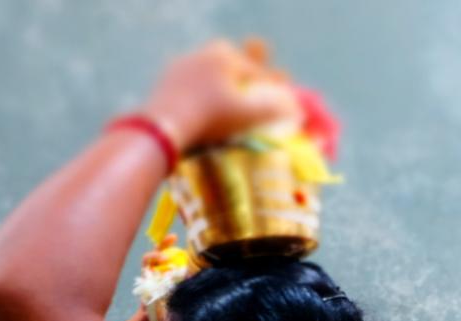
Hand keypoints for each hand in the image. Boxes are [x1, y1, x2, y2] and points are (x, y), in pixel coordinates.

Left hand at [142, 38, 301, 150]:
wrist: (165, 125)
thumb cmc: (211, 118)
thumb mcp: (249, 116)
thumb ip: (275, 109)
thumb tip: (295, 108)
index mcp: (225, 57)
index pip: (255, 70)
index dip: (271, 82)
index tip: (282, 93)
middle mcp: (203, 55)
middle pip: (228, 56)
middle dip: (241, 67)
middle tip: (249, 82)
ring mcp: (181, 66)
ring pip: (207, 67)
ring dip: (219, 79)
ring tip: (226, 94)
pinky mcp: (165, 80)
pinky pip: (189, 80)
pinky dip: (200, 89)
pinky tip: (202, 103)